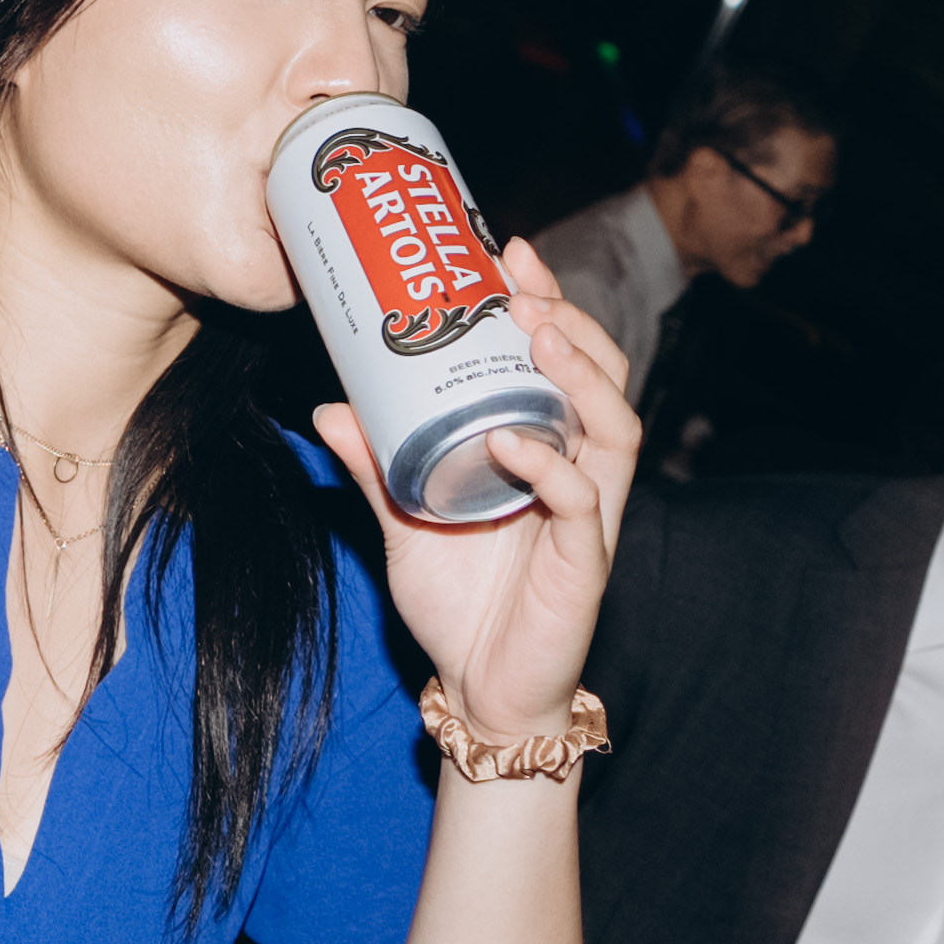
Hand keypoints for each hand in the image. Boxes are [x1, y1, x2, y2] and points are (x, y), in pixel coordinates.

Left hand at [314, 236, 640, 745]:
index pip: (564, 361)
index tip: (511, 253)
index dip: (549, 303)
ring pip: (615, 427)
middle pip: (605, 378)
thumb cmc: (459, 605)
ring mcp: (588, 515)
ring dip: (580, 376)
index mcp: (544, 449)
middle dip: (572, 323)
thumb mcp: (405, 522)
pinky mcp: (583, 561)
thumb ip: (377, 466)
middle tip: (525, 288)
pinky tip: (513, 440)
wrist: (477, 690)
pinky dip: (550, 464)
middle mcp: (577, 472)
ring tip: (539, 337)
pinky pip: (581, 501)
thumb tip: (328, 406)